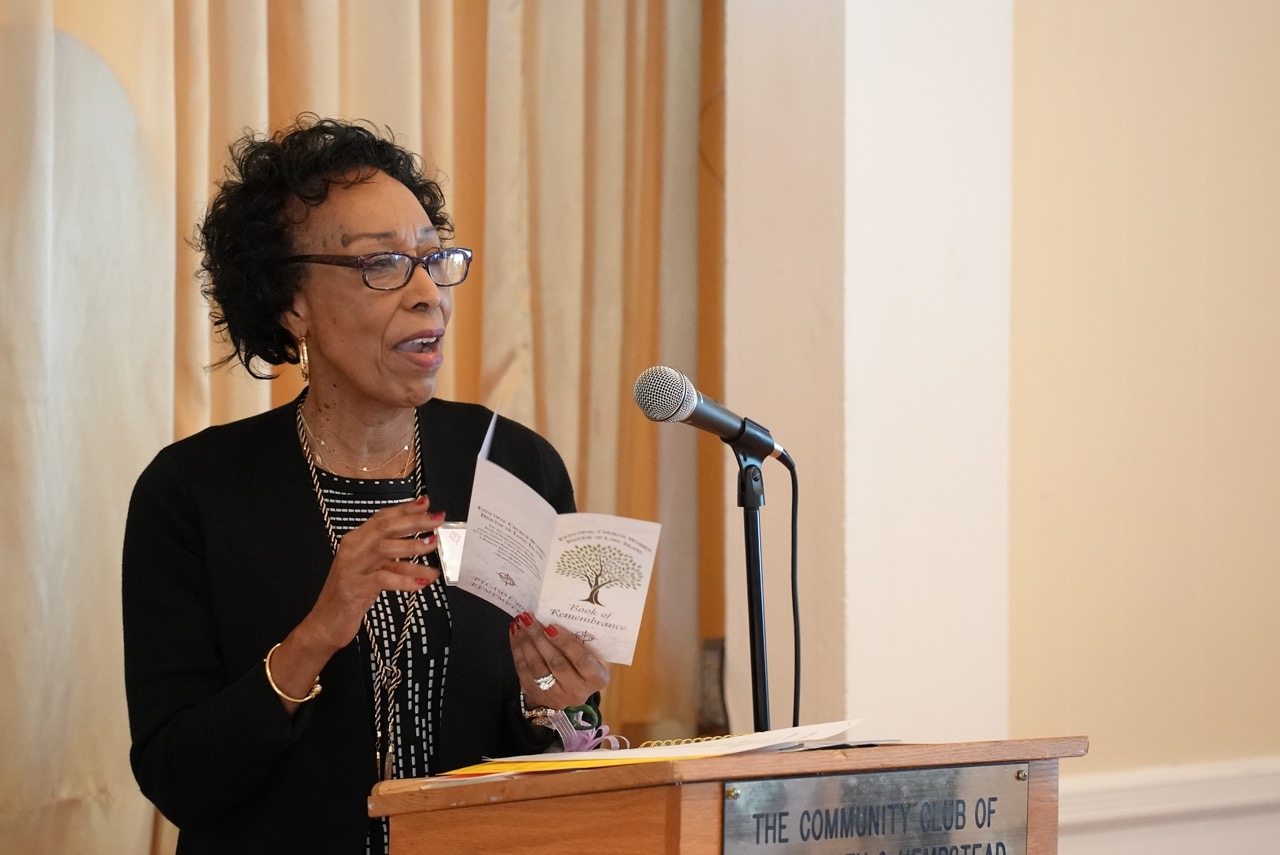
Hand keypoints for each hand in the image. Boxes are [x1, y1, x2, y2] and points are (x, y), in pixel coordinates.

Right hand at [300, 497, 442, 653]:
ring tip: (432, 546)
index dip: (405, 509)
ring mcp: (352, 568)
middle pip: (385, 528)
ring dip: (412, 545)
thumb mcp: (375, 571)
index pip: (382, 517)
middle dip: (413, 521)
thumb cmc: (352, 594)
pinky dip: (405, 579)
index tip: (426, 504)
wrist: (325, 623)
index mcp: (356, 540)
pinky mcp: (355, 588)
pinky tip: (421, 582)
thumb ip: (393, 557)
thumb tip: (423, 544)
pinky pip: (383, 579)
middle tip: (436, 519)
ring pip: (384, 548)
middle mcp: (353, 550)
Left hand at [509, 612, 609, 708]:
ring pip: (537, 668)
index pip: (581, 660)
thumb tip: (555, 618)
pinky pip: (524, 672)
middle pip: (556, 662)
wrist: (568, 694)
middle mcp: (577, 690)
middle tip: (529, 619)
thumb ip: (580, 643)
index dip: (566, 643)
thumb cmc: (582, 667)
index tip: (551, 626)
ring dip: (526, 643)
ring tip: (520, 624)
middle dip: (540, 638)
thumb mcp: (591, 657)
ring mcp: (555, 696)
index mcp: (596, 678)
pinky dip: (518, 651)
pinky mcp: (537, 696)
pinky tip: (516, 635)